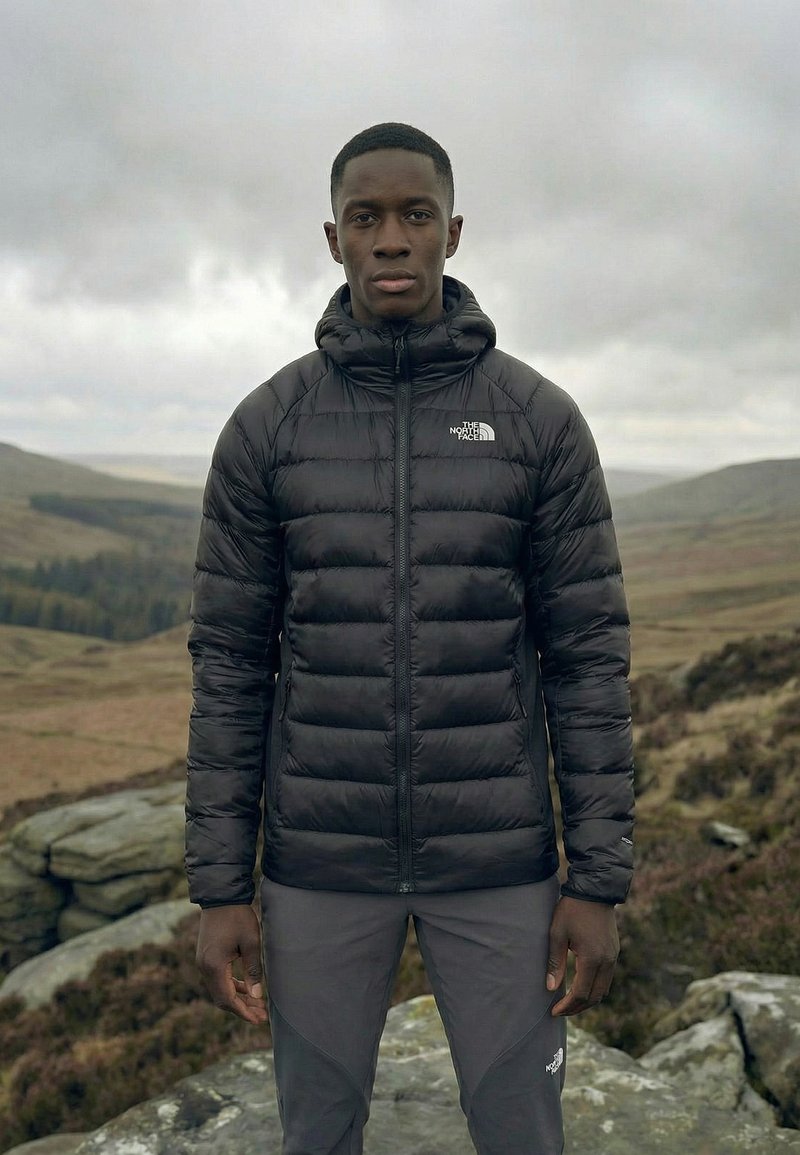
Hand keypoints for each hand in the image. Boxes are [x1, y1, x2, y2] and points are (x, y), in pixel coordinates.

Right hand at [195, 903, 267, 1024]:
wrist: (221, 896)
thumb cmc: (238, 917)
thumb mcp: (251, 943)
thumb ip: (253, 971)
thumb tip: (257, 996)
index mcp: (214, 966)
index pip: (227, 999)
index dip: (243, 1011)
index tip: (258, 1019)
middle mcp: (204, 967)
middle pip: (221, 998)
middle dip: (241, 1008)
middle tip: (261, 1015)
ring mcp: (202, 962)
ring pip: (219, 989)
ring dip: (237, 998)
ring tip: (257, 1005)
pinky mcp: (206, 956)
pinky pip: (218, 979)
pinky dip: (231, 986)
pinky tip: (246, 988)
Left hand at [546, 895, 618, 1016]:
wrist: (594, 890)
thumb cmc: (572, 910)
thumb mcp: (557, 933)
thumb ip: (555, 962)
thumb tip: (551, 988)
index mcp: (592, 959)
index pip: (581, 993)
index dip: (567, 1006)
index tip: (554, 1011)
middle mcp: (607, 961)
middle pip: (595, 997)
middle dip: (578, 1007)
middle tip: (561, 1011)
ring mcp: (613, 957)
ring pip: (603, 989)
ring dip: (588, 999)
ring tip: (570, 1002)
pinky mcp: (615, 951)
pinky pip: (607, 978)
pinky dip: (595, 988)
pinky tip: (582, 986)